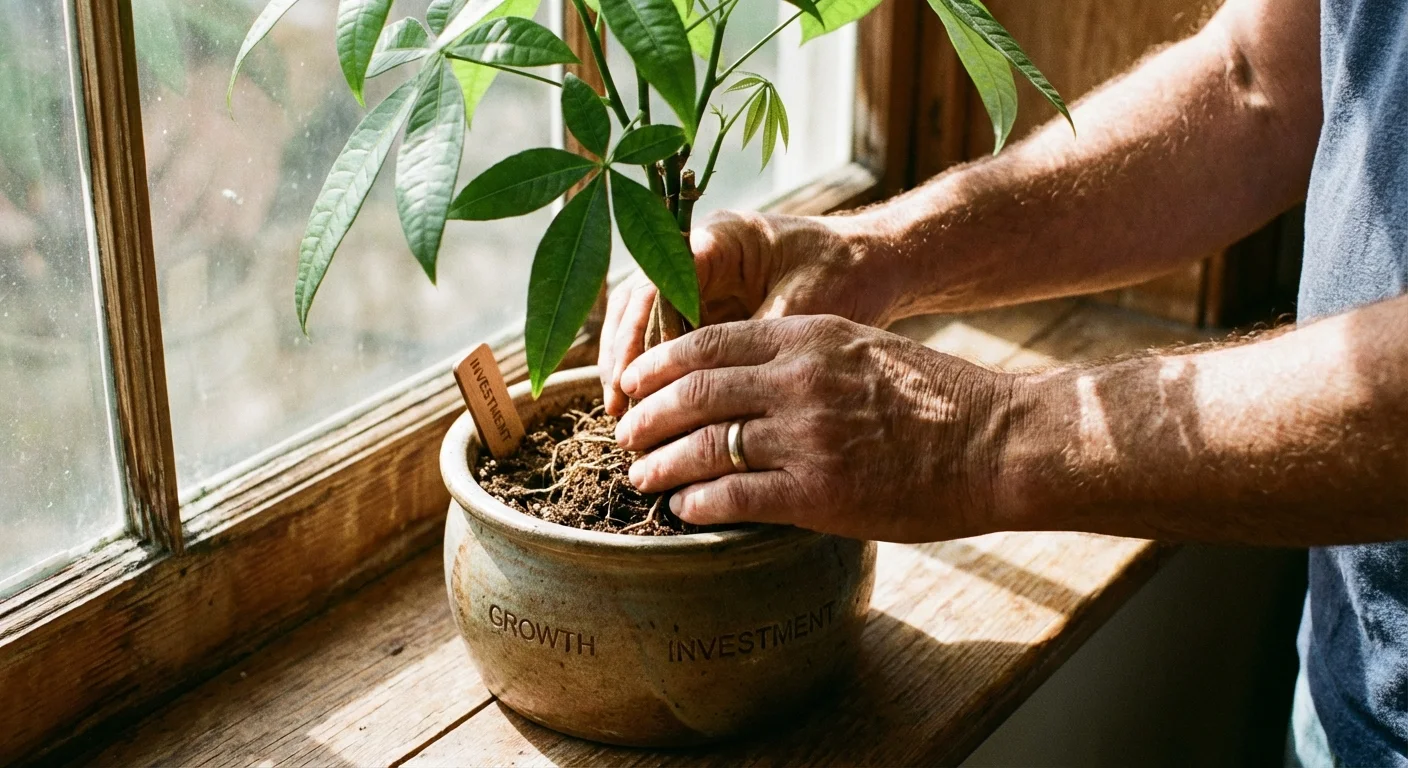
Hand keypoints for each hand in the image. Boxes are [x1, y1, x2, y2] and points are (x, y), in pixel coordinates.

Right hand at [598, 210, 899, 415]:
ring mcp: (703, 279)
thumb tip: (709, 393)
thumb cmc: (846, 277)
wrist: (877, 265)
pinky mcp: (712, 305)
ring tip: (627, 418)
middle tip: (618, 409)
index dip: (637, 336)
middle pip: (638, 303)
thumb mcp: (801, 311)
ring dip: (635, 369)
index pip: (655, 284)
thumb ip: (752, 341)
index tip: (630, 382)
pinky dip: (663, 375)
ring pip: (647, 322)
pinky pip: (674, 339)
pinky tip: (656, 413)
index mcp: (719, 240)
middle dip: (624, 357)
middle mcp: (700, 255)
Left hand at [613, 315, 1012, 541]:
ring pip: (702, 448)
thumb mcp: (862, 347)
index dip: (656, 365)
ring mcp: (807, 438)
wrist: (997, 442)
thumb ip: (802, 354)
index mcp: (807, 336)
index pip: (706, 342)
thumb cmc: (936, 397)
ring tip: (642, 477)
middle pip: (692, 394)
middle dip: (645, 417)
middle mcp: (798, 381)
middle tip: (626, 436)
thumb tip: (741, 374)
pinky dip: (697, 505)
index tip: (631, 384)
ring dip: (660, 466)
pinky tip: (684, 510)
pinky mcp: (820, 493)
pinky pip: (734, 497)